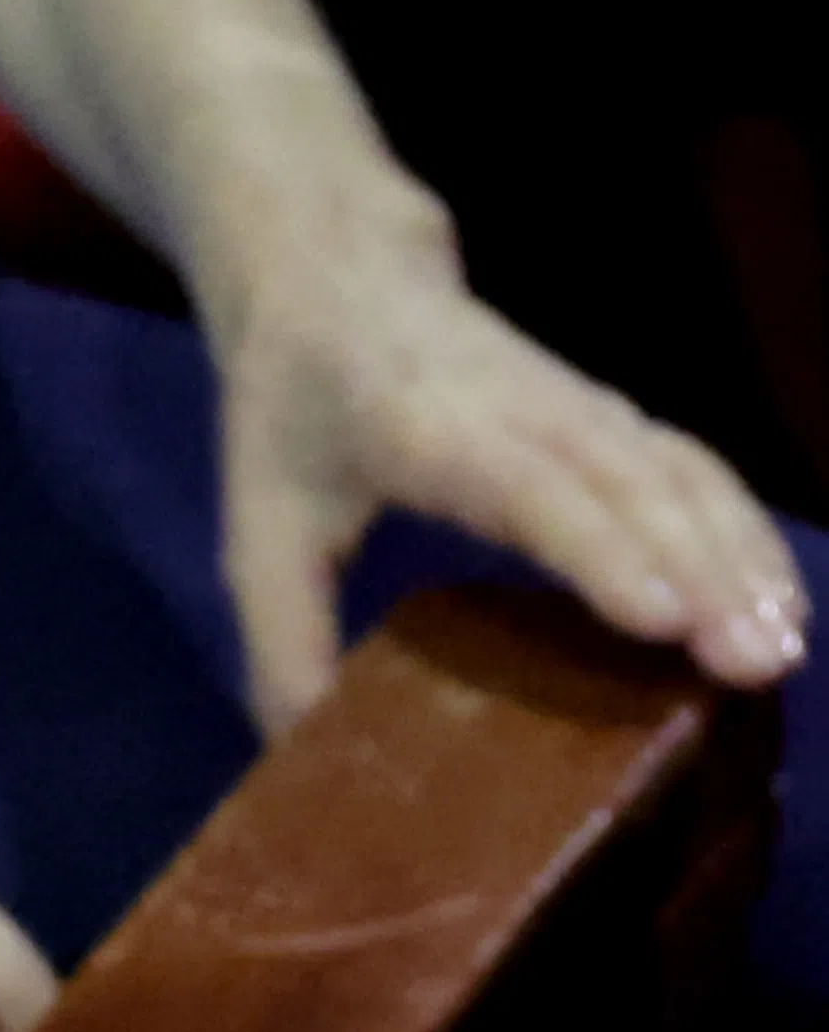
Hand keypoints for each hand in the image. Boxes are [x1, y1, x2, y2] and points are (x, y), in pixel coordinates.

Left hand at [212, 203, 810, 734]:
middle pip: (637, 487)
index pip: (535, 490)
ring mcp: (584, 407)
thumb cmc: (291, 413)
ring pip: (683, 474)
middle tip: (753, 667)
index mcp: (431, 432)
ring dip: (742, 554)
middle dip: (707, 573)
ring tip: (783, 647)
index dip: (604, 550)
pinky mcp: (614, 418)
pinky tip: (776, 599)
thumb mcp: (256, 527)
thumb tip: (302, 750)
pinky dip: (742, 527)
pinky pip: (695, 468)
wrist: (338, 282)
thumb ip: (279, 637)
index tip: (665, 616)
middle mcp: (528, 411)